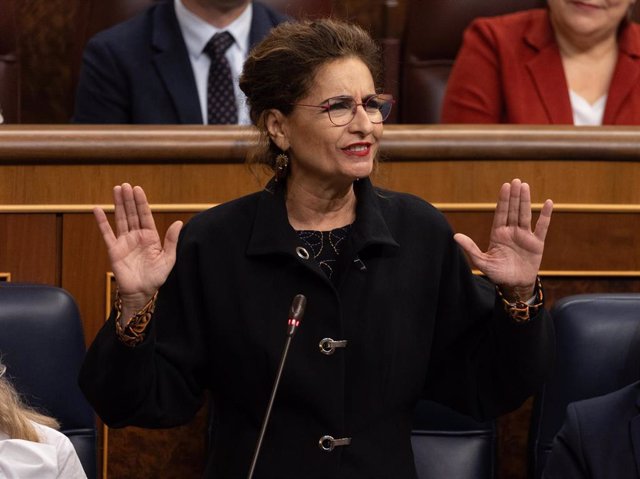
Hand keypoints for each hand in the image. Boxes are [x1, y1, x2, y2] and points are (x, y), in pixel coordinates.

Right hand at [94, 183, 182, 311]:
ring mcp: (124, 241)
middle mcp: (137, 236)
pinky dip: (101, 221)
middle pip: (132, 214)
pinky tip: (97, 209)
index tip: (137, 189)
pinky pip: (106, 233)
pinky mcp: (114, 249)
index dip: (141, 202)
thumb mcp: (168, 259)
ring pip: (121, 219)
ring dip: (118, 205)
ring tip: (116, 189)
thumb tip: (179, 223)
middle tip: (125, 185)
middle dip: (129, 199)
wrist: (142, 292)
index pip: (145, 215)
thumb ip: (171, 241)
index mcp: (151, 237)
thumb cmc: (156, 277)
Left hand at [453, 179, 552, 300]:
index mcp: (498, 234)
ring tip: (525, 186)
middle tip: (516, 181)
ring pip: (525, 215)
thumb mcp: (482, 262)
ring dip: (525, 201)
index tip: (505, 186)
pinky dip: (545, 215)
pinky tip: (548, 202)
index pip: (501, 213)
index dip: (503, 200)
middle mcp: (511, 232)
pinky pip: (542, 227)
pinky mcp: (537, 243)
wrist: (514, 285)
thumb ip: (470, 248)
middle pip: (513, 210)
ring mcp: (524, 236)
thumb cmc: (497, 274)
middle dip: (514, 196)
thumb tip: (455, 236)